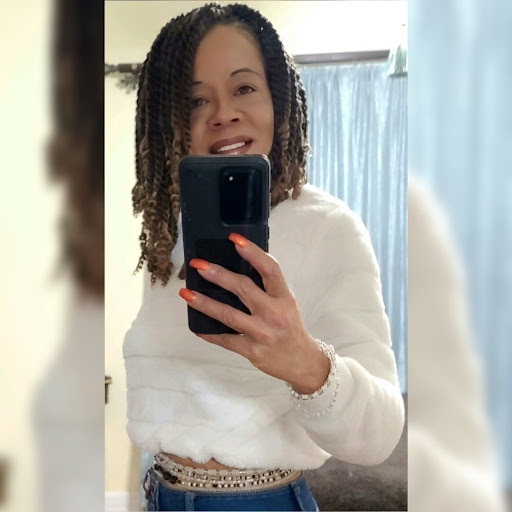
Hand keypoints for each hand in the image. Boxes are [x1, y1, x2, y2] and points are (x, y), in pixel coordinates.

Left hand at [178, 233, 329, 393]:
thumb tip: (237, 266)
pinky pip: (225, 340)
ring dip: (204, 303)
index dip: (253, 252)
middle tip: (198, 265)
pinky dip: (209, 333)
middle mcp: (274, 313)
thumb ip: (267, 288)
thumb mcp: (286, 303)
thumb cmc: (290, 326)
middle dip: (218, 274)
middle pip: (243, 288)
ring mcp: (262, 333)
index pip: (270, 269)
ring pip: (228, 314)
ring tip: (186, 293)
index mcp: (284, 297)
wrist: (302, 361)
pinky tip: (197, 326)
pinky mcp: (252, 350)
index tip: (234, 239)